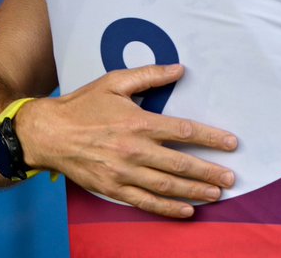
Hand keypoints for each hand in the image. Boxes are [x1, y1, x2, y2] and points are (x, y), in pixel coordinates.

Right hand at [19, 64, 238, 217]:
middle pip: (180, 165)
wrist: (48, 134)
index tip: (231, 144)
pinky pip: (146, 202)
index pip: (183, 132)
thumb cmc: (83, 106)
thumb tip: (180, 69)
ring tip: (217, 194)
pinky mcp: (113, 189)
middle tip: (232, 178)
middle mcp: (134, 150)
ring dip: (195, 191)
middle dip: (209, 172)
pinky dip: (168, 208)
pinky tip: (187, 210)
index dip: (210, 138)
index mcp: (138, 122)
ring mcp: (123, 173)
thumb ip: (150, 75)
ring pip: (167, 186)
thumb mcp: (115, 82)